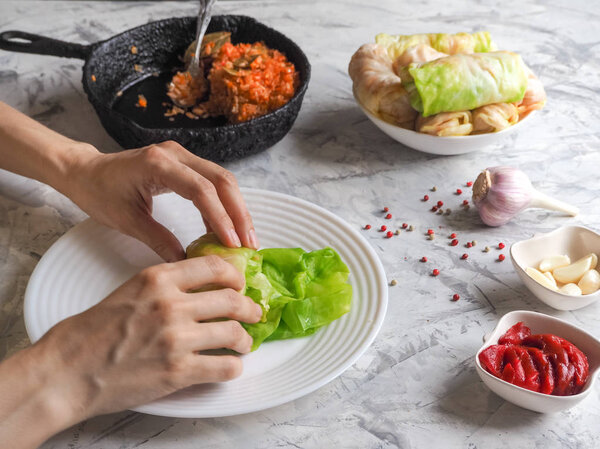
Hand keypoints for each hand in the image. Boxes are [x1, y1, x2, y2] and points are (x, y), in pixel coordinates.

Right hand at [0, 256, 261, 447]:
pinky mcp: (178, 371)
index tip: (241, 283)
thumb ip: (165, 285)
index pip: (214, 267)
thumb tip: (199, 287)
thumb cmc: (91, 332)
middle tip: (255, 313)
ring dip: (245, 340)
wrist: (67, 370)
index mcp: (158, 279)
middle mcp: (171, 304)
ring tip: (244, 343)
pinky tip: (231, 367)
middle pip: (232, 299)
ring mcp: (176, 338)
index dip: (236, 275)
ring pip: (234, 333)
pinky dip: (234, 367)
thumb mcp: (129, 290)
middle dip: (250, 308)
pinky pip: (224, 367)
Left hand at [63, 140, 258, 261]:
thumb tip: (187, 262)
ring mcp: (182, 156)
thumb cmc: (99, 192)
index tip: (232, 244)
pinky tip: (226, 229)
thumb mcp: (126, 220)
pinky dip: (223, 206)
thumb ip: (158, 239)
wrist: (85, 171)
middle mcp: (175, 154)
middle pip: (221, 180)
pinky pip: (212, 183)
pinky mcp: (184, 164)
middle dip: (239, 213)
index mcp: (158, 164)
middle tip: (250, 243)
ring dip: (236, 209)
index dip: (221, 217)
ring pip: (222, 180)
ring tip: (246, 239)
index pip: (201, 189)